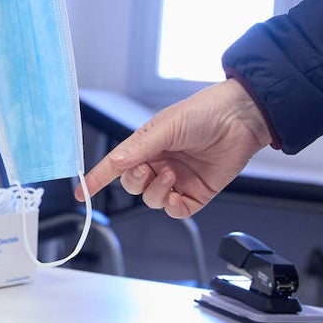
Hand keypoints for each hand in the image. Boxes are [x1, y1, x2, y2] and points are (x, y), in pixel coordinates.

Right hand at [75, 80, 273, 217]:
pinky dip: (171, 206)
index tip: (80, 192)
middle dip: (134, 181)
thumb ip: (140, 146)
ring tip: (171, 174)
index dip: (97, 178)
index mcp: (146, 145)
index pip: (115, 165)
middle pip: (132, 185)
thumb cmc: (204, 112)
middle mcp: (159, 163)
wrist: (241, 118)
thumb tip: (117, 162)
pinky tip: (176, 193)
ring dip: (156, 190)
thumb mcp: (166, 125)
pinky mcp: (196, 193)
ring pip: (151, 199)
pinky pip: (175, 210)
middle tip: (147, 169)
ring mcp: (177, 180)